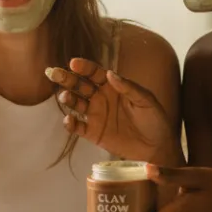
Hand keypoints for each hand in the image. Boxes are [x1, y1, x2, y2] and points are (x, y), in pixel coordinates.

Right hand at [46, 59, 176, 163]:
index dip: (84, 67)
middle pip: (80, 85)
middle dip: (66, 78)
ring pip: (76, 104)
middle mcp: (101, 98)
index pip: (95, 73)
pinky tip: (69, 119)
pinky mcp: (93, 133)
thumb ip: (129, 87)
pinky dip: (70, 123)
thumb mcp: (146, 100)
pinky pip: (78, 127)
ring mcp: (95, 115)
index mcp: (113, 87)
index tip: (73, 63)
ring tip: (65, 96)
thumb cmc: (154, 120)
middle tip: (54, 73)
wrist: (156, 147)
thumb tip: (110, 74)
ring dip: (68, 98)